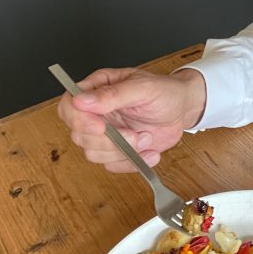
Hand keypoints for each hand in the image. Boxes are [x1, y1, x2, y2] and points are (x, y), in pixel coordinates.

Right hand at [57, 67, 206, 172]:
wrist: (183, 109)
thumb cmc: (165, 91)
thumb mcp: (143, 88)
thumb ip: (113, 94)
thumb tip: (81, 99)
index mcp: (98, 89)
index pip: (69, 106)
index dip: (79, 120)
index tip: (100, 127)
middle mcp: (97, 112)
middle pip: (79, 135)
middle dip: (110, 141)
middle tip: (135, 134)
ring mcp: (105, 133)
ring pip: (93, 154)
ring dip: (124, 151)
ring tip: (147, 137)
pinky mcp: (116, 151)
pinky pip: (112, 166)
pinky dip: (133, 163)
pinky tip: (150, 151)